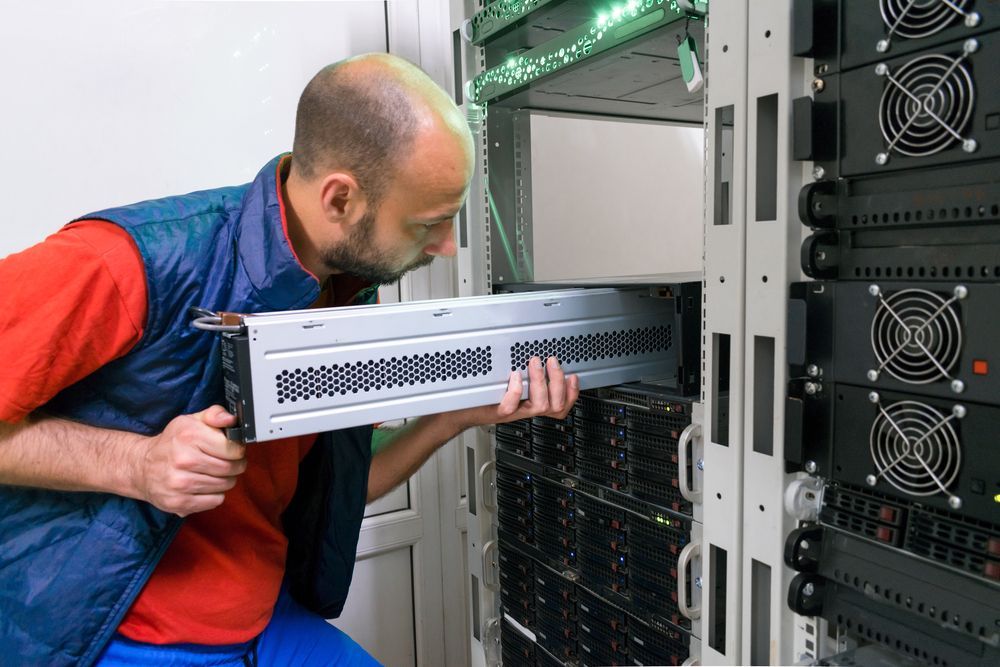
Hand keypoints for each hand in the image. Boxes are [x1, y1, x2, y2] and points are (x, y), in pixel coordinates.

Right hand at [135, 405, 246, 516]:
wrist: (141, 467)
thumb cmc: (172, 443)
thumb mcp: (191, 421)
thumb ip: (215, 415)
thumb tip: (231, 419)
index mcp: (189, 436)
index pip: (233, 449)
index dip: (237, 450)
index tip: (233, 450)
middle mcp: (183, 460)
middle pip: (230, 468)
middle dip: (235, 465)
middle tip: (227, 462)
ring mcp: (180, 483)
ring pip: (225, 485)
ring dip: (226, 480)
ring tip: (214, 472)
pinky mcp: (179, 502)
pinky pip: (215, 501)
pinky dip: (215, 494)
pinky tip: (205, 485)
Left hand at [446, 356, 579, 430]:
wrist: (457, 412)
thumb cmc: (480, 397)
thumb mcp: (506, 383)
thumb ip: (522, 373)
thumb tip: (534, 352)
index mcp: (531, 403)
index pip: (560, 405)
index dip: (572, 393)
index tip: (573, 375)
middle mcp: (525, 409)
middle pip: (555, 405)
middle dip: (558, 381)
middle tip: (552, 362)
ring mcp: (512, 412)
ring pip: (538, 406)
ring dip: (540, 382)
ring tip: (534, 363)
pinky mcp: (497, 412)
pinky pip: (511, 405)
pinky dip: (516, 390)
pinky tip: (514, 376)